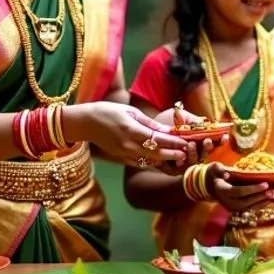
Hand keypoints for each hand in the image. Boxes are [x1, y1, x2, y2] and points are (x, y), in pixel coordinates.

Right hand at [65, 102, 187, 167]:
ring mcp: (124, 154)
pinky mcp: (121, 158)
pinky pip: (140, 163)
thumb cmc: (108, 111)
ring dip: (164, 160)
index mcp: (132, 130)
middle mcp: (129, 145)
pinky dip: (152, 161)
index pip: (158, 139)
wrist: (86, 123)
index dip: (174, 142)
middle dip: (173, 155)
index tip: (186, 142)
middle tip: (187, 154)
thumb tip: (166, 129)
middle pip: (156, 154)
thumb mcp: (130, 111)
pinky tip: (161, 158)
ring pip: (149, 161)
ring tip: (178, 157)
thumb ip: (149, 122)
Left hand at [153, 107, 221, 166]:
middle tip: (207, 141)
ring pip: (195, 163)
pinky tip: (182, 155)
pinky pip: (180, 170)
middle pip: (206, 155)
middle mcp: (192, 152)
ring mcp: (182, 162)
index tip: (224, 137)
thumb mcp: (182, 116)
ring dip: (195, 154)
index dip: (220, 141)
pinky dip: (182, 163)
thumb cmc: (165, 121)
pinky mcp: (171, 170)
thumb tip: (212, 125)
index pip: (213, 142)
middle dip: (208, 149)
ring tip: (191, 144)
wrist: (145, 127)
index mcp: (197, 140)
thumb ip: (195, 121)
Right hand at [208, 165, 271, 212]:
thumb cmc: (218, 175)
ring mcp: (233, 208)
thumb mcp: (216, 169)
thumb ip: (219, 169)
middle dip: (260, 196)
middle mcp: (228, 202)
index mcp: (223, 192)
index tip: (265, 184)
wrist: (213, 187)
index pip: (240, 191)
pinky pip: (250, 208)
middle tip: (273, 191)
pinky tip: (269, 199)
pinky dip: (260, 204)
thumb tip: (226, 174)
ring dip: (262, 201)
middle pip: (246, 201)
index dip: (253, 189)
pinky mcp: (238, 210)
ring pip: (249, 206)